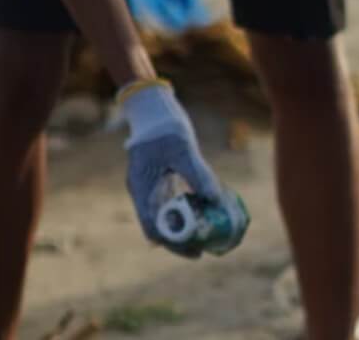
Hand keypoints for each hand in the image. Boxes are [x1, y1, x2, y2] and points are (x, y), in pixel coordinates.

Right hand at [119, 81, 243, 256]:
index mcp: (142, 187)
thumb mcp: (183, 148)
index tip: (195, 251)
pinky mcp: (159, 179)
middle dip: (181, 239)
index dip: (174, 243)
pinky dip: (186, 210)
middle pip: (159, 226)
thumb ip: (197, 173)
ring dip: (184, 226)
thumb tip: (216, 199)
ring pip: (165, 216)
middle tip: (204, 247)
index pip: (153, 227)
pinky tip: (204, 211)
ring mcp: (150, 185)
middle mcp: (143, 191)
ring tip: (207, 234)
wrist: (152, 106)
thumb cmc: (164, 125)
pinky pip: (171, 202)